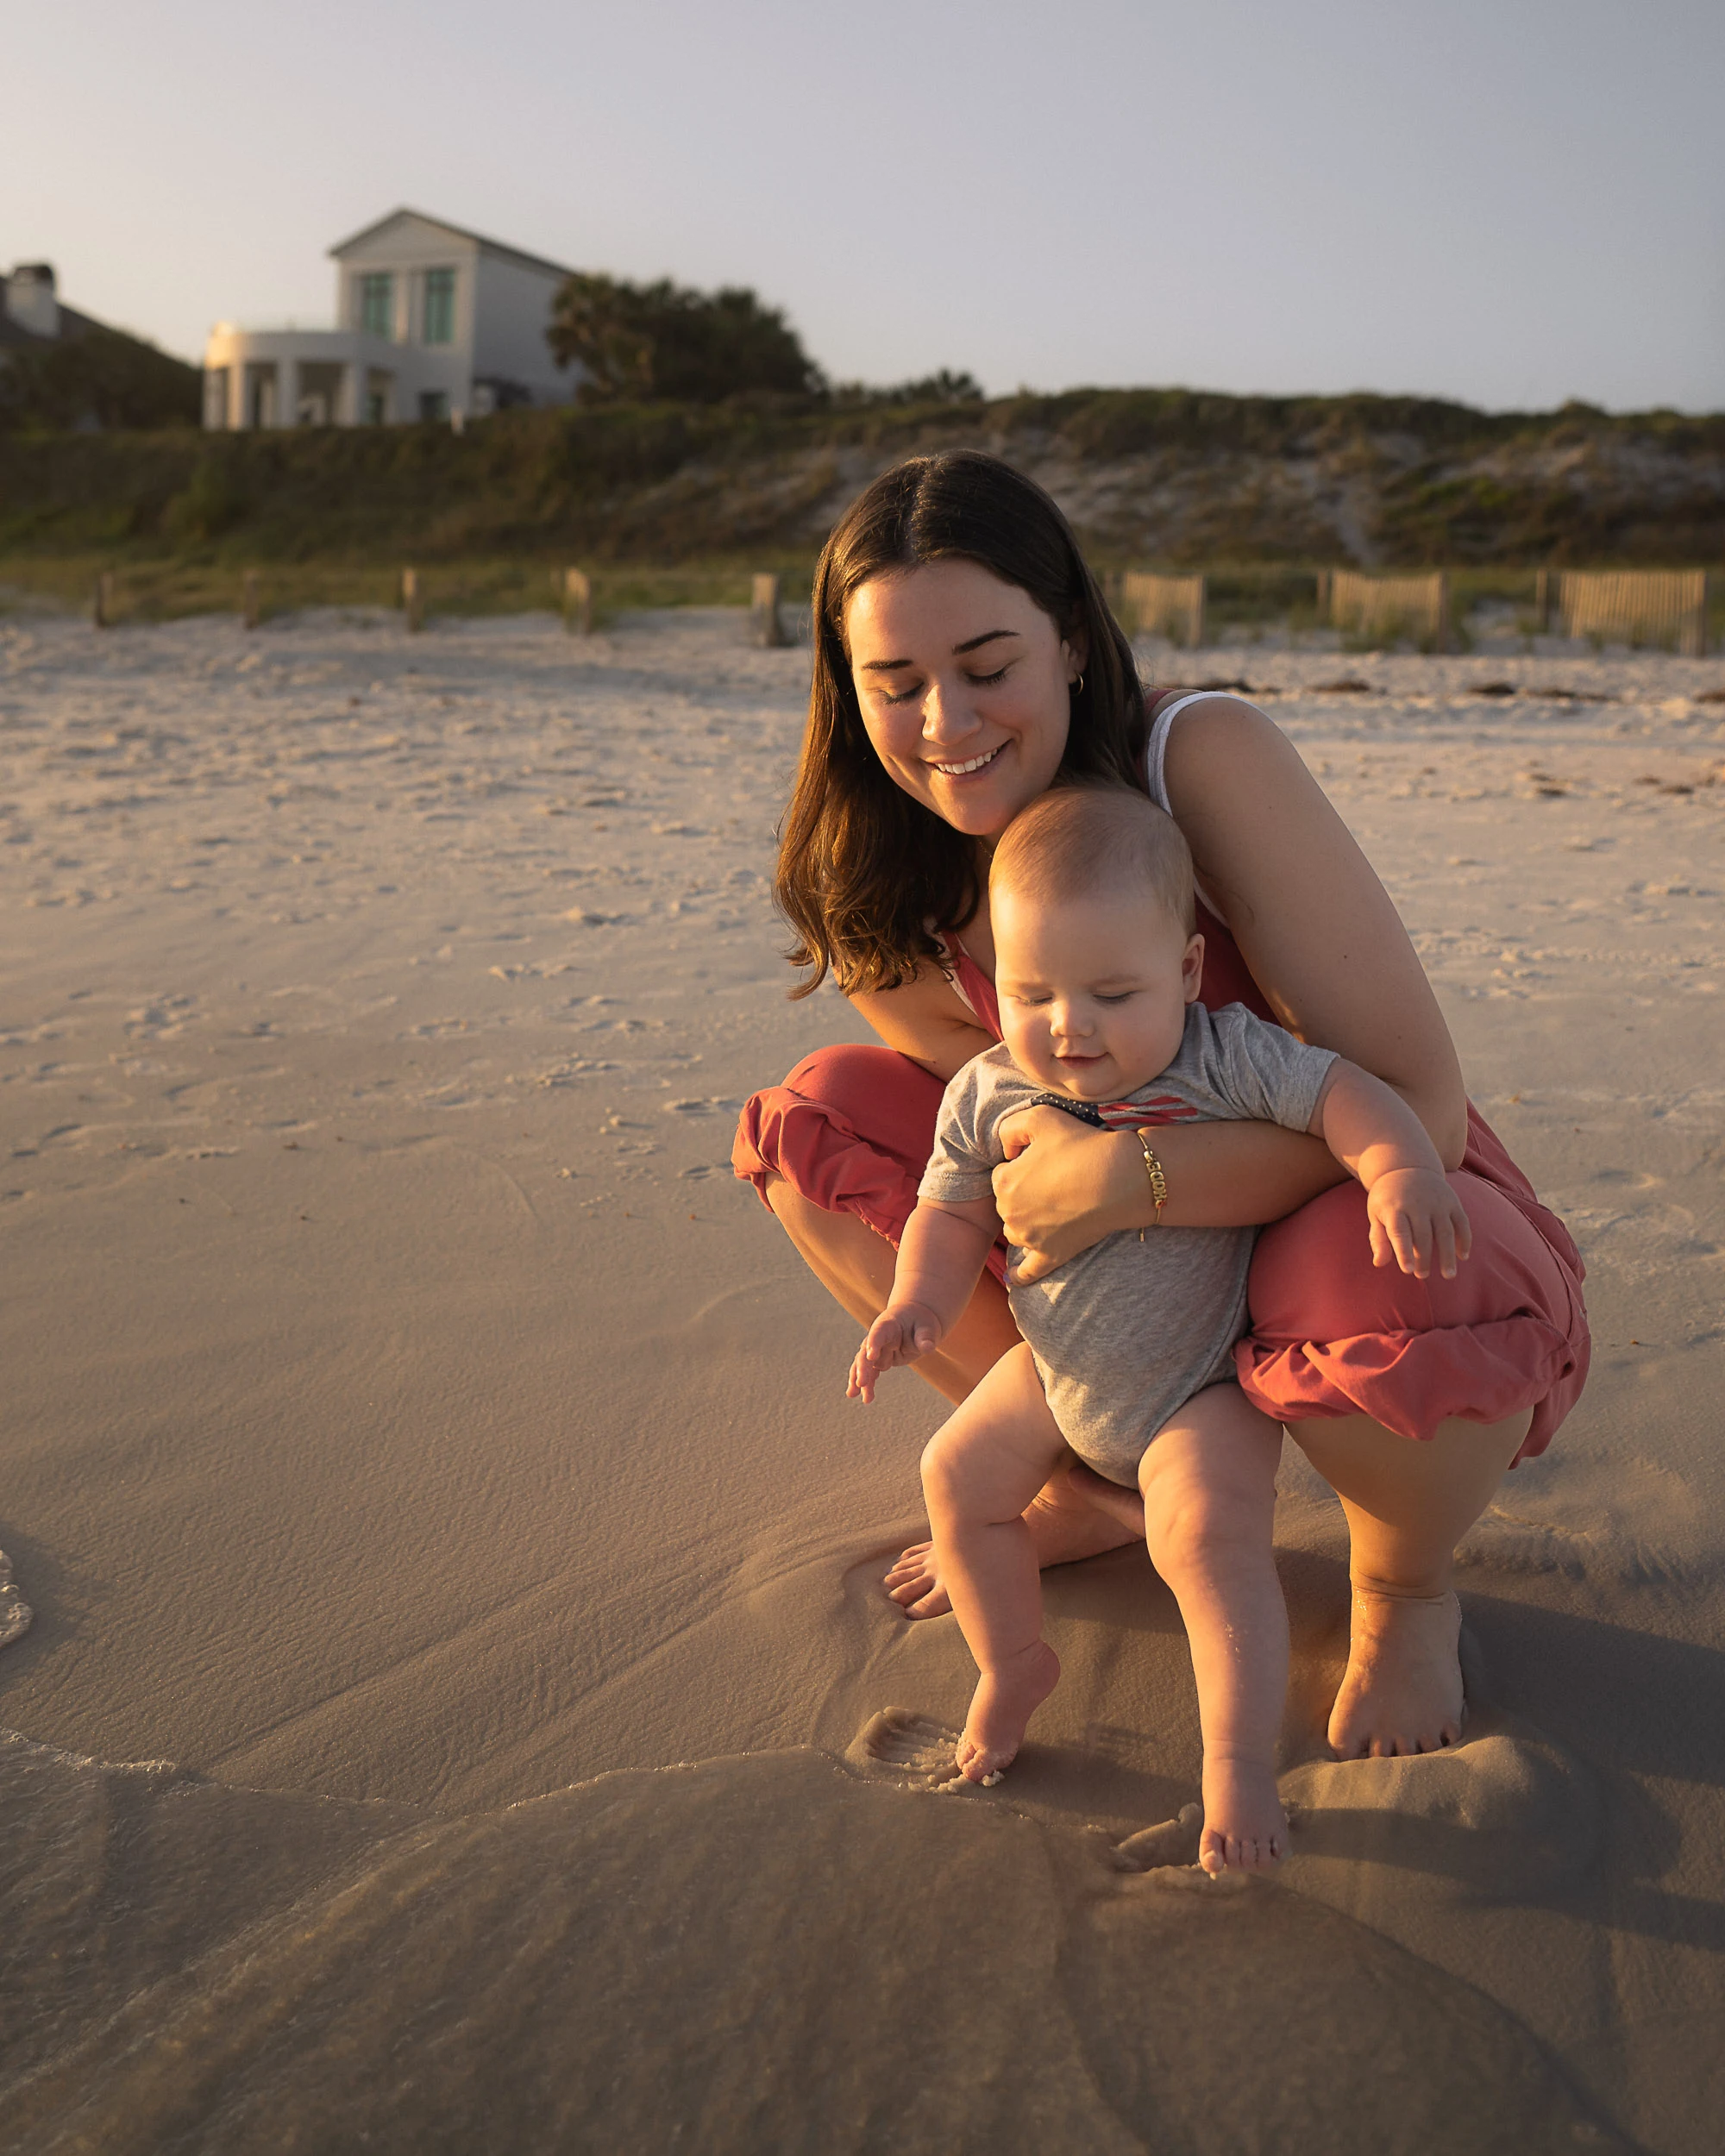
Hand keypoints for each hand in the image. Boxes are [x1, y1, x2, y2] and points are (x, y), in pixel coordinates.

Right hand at [848, 1302, 943, 1402]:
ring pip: (865, 1365)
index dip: (873, 1344)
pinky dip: (867, 1384)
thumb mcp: (927, 1327)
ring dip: (860, 1379)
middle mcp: (878, 1337)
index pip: (878, 1333)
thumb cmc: (921, 1321)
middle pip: (866, 1352)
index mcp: (888, 1324)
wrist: (916, 1319)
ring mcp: (878, 1349)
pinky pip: (871, 1372)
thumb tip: (927, 1348)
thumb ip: (925, 1337)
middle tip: (861, 1383)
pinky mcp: (881, 1360)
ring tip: (853, 1394)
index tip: (871, 1356)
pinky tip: (862, 1396)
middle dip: (863, 1368)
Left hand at [991, 1109, 1137, 1284]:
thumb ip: (1010, 1127)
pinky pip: (1028, 1271)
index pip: (1002, 1172)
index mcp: (1004, 1182)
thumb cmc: (1082, 1145)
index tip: (1048, 1159)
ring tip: (1052, 1208)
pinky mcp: (1051, 1256)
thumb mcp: (1040, 1116)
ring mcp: (1030, 1238)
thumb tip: (1005, 1150)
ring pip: (1016, 1230)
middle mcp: (1010, 1213)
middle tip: (1057, 1179)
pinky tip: (1014, 1280)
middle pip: (1008, 1202)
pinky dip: (1020, 1276)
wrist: (1120, 1178)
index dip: (1024, 1163)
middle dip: (1024, 1192)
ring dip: (1025, 1222)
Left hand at [1366, 1167, 1471, 1278]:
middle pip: (1423, 1235)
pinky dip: (1464, 1240)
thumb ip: (1378, 1238)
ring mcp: (1437, 1202)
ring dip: (1448, 1254)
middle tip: (1422, 1275)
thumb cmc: (1388, 1198)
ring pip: (1445, 1231)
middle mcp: (1418, 1204)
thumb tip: (1379, 1263)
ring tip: (1448, 1275)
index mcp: (1395, 1208)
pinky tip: (1462, 1256)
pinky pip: (1461, 1223)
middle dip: (1424, 1257)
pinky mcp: (1452, 1201)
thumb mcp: (1376, 1214)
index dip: (1404, 1252)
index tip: (1408, 1270)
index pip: (1400, 1232)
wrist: (1406, 1166)